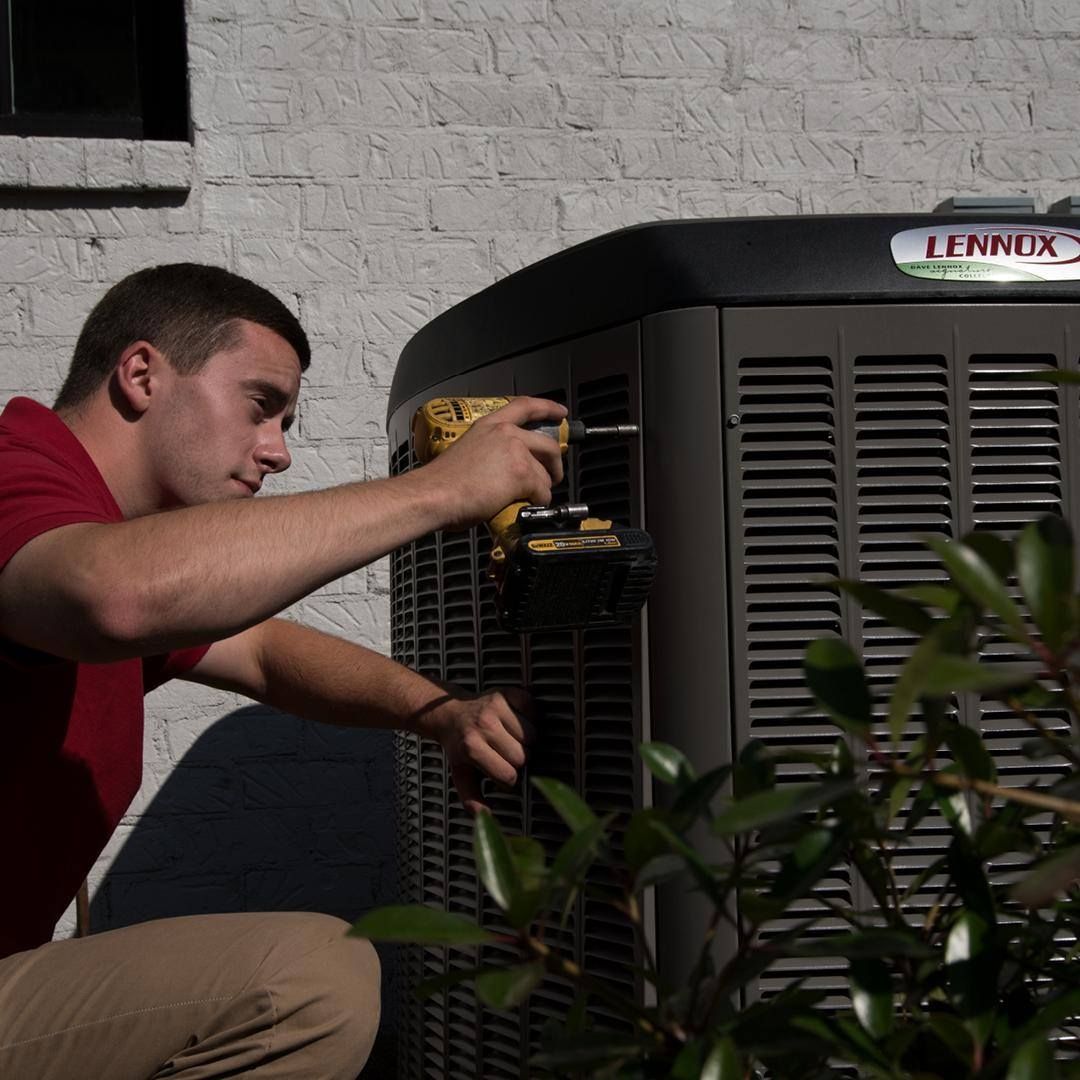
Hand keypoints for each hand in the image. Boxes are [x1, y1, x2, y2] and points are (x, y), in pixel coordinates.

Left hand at [416, 687, 532, 813]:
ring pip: (533, 735)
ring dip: (527, 741)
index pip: (509, 776)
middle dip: (518, 761)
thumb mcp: (460, 775)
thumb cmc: (460, 748)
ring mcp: (495, 707)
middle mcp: (484, 726)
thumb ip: (471, 799)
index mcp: (472, 748)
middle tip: (505, 756)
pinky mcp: (506, 693)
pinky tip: (519, 724)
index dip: (507, 780)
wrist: (450, 714)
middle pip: (523, 756)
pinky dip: (532, 717)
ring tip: (512, 740)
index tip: (500, 774)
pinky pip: (534, 709)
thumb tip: (485, 815)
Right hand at [422, 397, 567, 528]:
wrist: (434, 495)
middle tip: (553, 476)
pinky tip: (520, 505)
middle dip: (555, 464)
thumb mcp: (467, 452)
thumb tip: (504, 472)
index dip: (547, 407)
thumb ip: (491, 454)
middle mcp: (506, 434)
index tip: (559, 412)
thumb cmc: (441, 482)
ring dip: (539, 490)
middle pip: (548, 444)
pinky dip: (536, 503)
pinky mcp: (522, 473)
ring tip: (523, 499)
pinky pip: (543, 492)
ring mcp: (516, 452)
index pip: (525, 406)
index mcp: (489, 425)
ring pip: (545, 474)